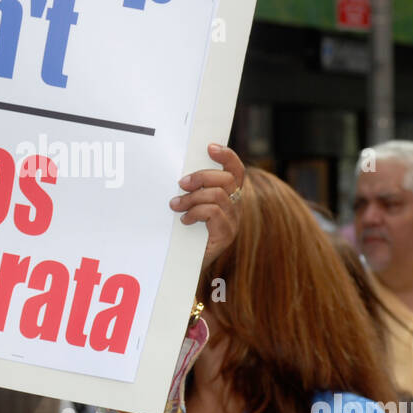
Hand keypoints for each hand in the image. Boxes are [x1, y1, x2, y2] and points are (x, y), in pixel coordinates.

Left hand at [169, 143, 244, 273]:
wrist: (184, 266)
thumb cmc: (186, 233)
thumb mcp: (190, 205)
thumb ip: (192, 190)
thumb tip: (181, 173)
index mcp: (229, 196)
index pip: (236, 170)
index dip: (227, 156)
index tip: (210, 147)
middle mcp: (236, 207)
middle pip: (227, 179)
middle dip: (202, 177)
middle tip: (181, 184)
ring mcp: (233, 221)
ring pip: (218, 195)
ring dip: (192, 197)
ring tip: (176, 205)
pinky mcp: (226, 235)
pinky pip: (213, 212)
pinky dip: (195, 212)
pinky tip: (185, 220)